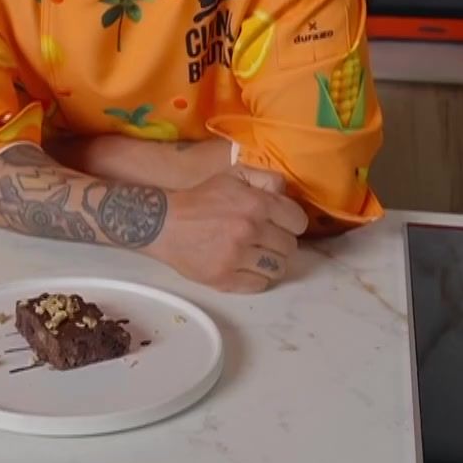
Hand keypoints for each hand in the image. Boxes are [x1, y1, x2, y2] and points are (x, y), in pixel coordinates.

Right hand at [148, 167, 306, 292]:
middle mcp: (250, 230)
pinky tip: (244, 267)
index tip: (281, 225)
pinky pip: (259, 285)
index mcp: (256, 203)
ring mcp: (237, 256)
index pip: (298, 222)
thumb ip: (264, 178)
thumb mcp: (232, 176)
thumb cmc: (201, 199)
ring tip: (256, 255)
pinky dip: (255, 278)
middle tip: (264, 240)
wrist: (164, 223)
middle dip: (280, 243)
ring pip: (278, 269)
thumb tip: (285, 192)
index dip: (291, 223)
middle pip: (290, 247)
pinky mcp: (224, 278)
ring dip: (270, 263)